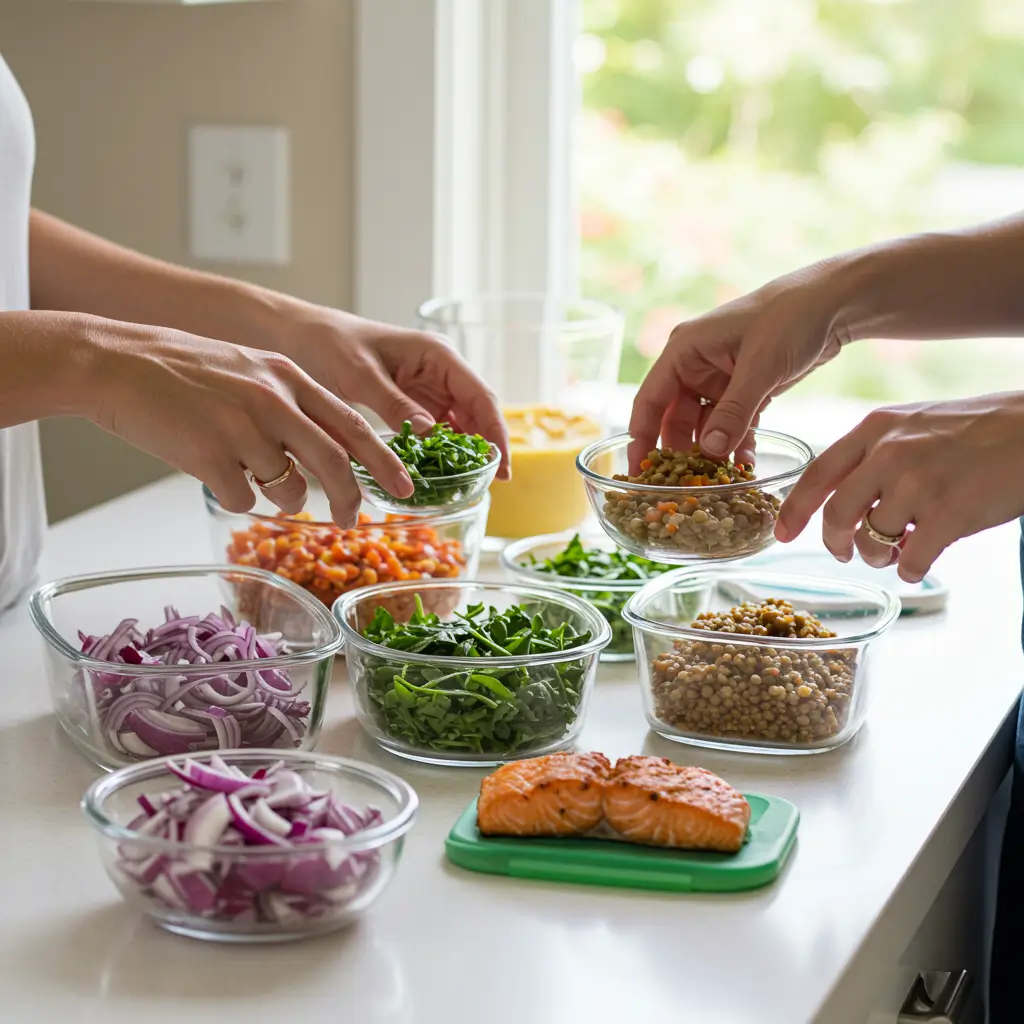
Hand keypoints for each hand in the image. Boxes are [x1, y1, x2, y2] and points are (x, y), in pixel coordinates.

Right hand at [87, 318, 412, 523]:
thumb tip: (329, 454)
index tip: (405, 487)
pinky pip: (241, 498)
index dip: (384, 461)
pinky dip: (234, 496)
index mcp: (287, 376)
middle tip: (352, 519)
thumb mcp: (251, 370)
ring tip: (254, 477)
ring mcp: (240, 428)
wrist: (116, 362)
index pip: (352, 425)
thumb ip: (292, 404)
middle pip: (334, 463)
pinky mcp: (207, 456)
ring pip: (288, 488)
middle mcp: (272, 400)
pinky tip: (213, 472)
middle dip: (351, 499)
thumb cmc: (183, 369)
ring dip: (282, 497)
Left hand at [267, 306, 510, 478]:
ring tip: (469, 483)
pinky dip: (440, 449)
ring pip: (459, 422)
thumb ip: (397, 405)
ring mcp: (429, 385)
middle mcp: (440, 369)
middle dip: (485, 446)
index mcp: (437, 354)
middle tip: (489, 483)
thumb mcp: (361, 376)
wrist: (301, 336)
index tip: (501, 466)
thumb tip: (431, 436)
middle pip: (476, 411)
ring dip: (464, 450)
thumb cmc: (330, 345)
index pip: (480, 396)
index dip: (495, 433)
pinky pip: (436, 427)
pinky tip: (440, 471)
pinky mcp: (414, 400)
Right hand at [628, 261, 851, 469]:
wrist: (833, 302)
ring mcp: (721, 379)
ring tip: (716, 483)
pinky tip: (745, 468)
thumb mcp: (760, 366)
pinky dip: (739, 445)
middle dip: (680, 452)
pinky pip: (734, 424)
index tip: (638, 471)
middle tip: (681, 487)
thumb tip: (710, 450)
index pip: (650, 400)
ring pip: (706, 426)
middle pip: (676, 418)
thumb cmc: (790, 317)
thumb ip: (734, 410)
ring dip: (712, 452)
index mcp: (684, 351)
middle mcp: (696, 366)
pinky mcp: (746, 390)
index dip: (641, 437)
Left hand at [776, 393, 1023, 581]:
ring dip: (879, 556)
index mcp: (875, 430)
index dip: (794, 510)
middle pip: (837, 515)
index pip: (817, 474)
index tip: (782, 534)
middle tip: (847, 552)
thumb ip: (875, 453)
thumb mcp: (913, 423)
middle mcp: (889, 454)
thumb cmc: (977, 429)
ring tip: (898, 550)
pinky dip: (911, 570)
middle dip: (836, 542)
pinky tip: (920, 562)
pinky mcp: (949, 512)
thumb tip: (843, 501)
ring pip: (873, 540)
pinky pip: (912, 560)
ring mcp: (918, 483)